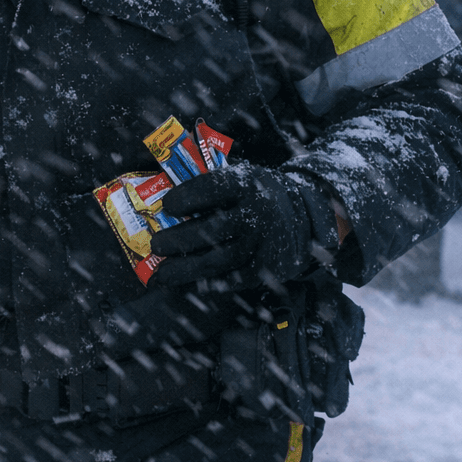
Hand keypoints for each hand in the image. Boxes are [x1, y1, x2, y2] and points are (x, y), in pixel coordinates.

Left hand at [148, 163, 339, 288]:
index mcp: (247, 184)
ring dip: (187, 269)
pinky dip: (211, 283)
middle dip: (179, 239)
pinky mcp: (270, 267)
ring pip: (221, 260)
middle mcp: (258, 213)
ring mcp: (265, 243)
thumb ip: (210, 186)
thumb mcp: (241, 178)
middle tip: (156, 245)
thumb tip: (162, 199)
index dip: (186, 198)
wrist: (305, 214)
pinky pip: (236, 279)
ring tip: (163, 273)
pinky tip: (190, 283)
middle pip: (213, 229)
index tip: (166, 206)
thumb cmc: (257, 195)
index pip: (212, 189)